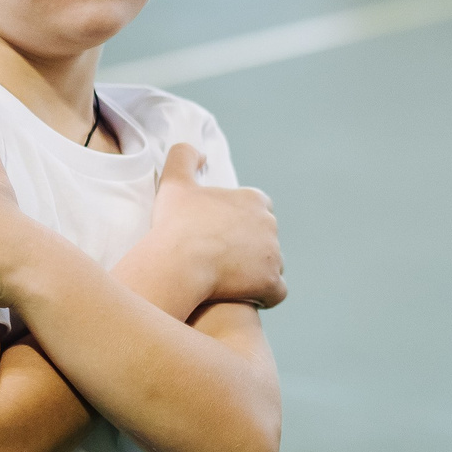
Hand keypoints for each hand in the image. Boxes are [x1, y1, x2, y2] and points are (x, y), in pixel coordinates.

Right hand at [148, 143, 286, 308]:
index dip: (239, 224)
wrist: (179, 262)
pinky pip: (276, 292)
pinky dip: (264, 296)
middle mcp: (270, 224)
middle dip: (249, 248)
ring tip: (228, 281)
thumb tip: (200, 154)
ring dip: (256, 273)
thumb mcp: (175, 182)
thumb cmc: (175, 224)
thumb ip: (184, 157)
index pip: (256, 210)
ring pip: (271, 265)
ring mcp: (274, 254)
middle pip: (265, 238)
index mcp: (253, 200)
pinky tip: (244, 298)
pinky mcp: (272, 282)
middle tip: (220, 260)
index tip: (218, 235)